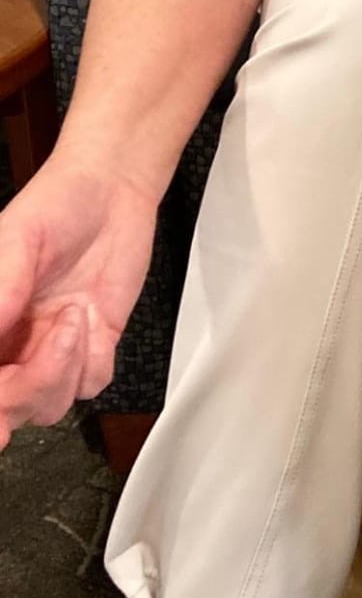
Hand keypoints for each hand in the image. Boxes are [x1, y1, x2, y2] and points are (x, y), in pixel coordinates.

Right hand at [0, 156, 157, 449]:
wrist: (114, 190)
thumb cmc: (57, 204)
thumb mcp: (16, 244)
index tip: (1, 397)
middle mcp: (10, 344)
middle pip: (6, 407)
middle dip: (24, 390)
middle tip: (50, 342)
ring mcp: (49, 350)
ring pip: (47, 404)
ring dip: (62, 368)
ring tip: (73, 315)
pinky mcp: (90, 348)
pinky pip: (89, 384)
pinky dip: (92, 362)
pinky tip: (91, 318)